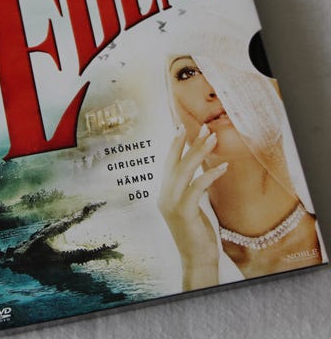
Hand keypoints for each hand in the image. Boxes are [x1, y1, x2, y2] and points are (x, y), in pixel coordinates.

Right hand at [157, 123, 227, 288]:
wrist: (196, 260)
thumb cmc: (196, 232)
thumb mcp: (191, 206)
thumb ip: (190, 188)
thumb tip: (199, 168)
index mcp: (165, 193)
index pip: (168, 164)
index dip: (175, 145)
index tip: (182, 128)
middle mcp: (164, 196)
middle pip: (175, 163)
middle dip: (188, 143)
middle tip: (202, 128)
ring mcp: (171, 205)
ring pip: (184, 172)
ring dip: (199, 153)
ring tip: (213, 138)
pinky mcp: (183, 213)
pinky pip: (196, 188)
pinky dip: (209, 175)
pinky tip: (222, 166)